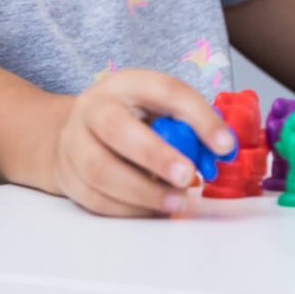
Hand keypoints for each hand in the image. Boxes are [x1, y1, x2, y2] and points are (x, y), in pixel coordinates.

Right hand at [52, 69, 235, 217]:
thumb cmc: (131, 116)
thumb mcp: (156, 105)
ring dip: (143, 192)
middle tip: (188, 176)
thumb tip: (221, 149)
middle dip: (155, 155)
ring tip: (177, 201)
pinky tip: (154, 209)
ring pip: (101, 170)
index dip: (198, 117)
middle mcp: (95, 107)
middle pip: (117, 128)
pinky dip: (129, 209)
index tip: (225, 145)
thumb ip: (186, 123)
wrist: (78, 128)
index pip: (165, 91)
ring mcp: (75, 142)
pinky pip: (96, 199)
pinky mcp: (68, 175)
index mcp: (126, 83)